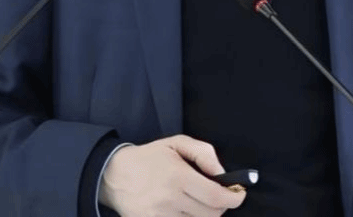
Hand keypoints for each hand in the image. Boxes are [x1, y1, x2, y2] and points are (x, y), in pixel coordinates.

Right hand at [99, 134, 247, 216]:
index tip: (238, 195)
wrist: (114, 175)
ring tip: (197, 203)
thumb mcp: (177, 143)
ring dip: (204, 215)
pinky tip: (185, 211)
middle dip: (220, 206)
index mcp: (177, 176)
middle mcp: (169, 199)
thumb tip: (223, 175)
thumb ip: (204, 154)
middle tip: (217, 197)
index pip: (216, 197)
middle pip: (211, 215)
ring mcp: (159, 216)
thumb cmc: (149, 158)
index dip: (234, 199)